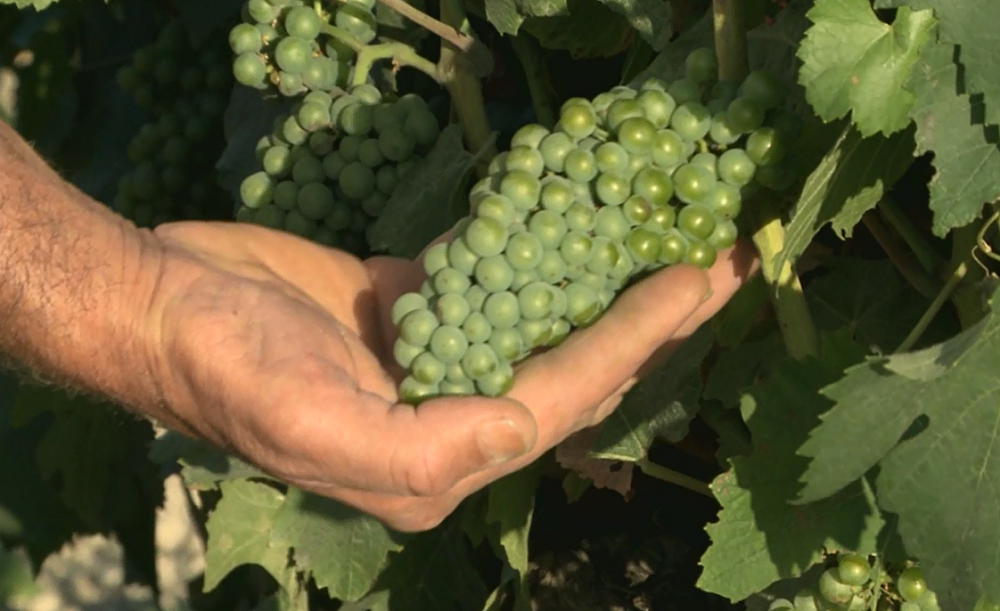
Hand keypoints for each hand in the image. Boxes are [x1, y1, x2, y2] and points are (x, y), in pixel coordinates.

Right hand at [138, 220, 755, 531]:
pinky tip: (594, 230)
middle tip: (724, 262)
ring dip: (614, 286)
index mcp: (433, 463)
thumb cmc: (221, 366)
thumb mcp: (312, 424)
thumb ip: (420, 451)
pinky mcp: (416, 312)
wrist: (157, 301)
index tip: (696, 283)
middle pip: (574, 369)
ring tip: (681, 245)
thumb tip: (521, 433)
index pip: (560, 400)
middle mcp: (446, 420)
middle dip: (652, 321)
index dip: (632, 341)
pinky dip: (548, 256)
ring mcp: (434, 363)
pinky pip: (500, 284)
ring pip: (547, 326)